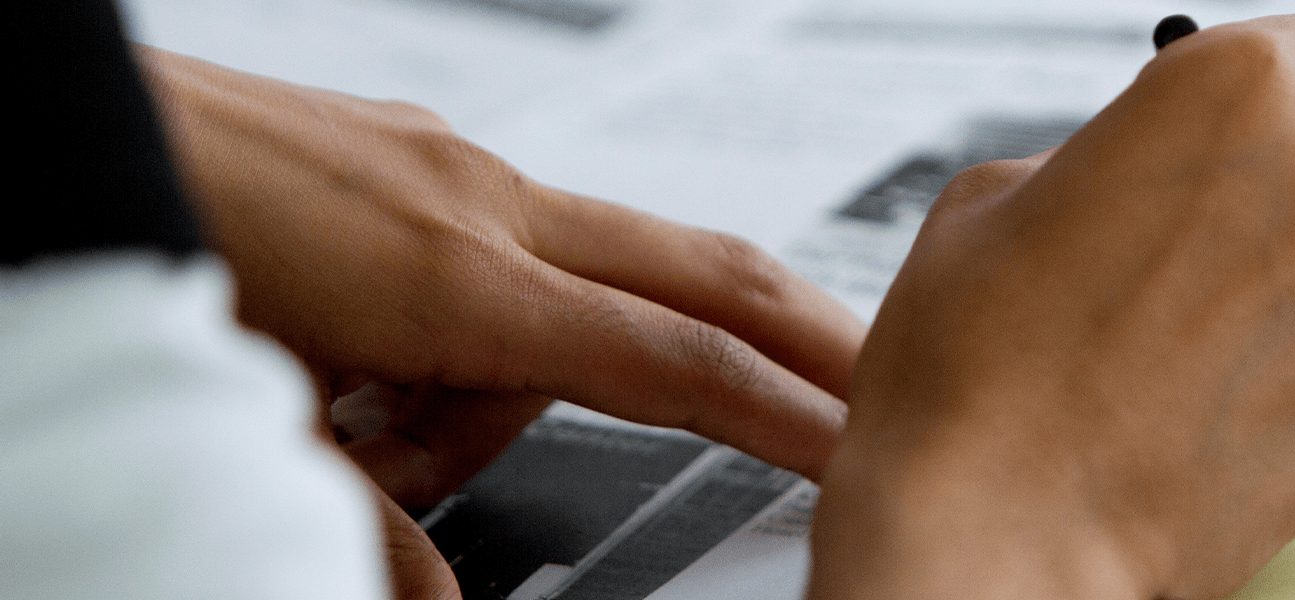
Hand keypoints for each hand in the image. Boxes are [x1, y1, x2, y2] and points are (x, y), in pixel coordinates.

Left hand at [139, 48, 865, 597]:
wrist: (64, 114)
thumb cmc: (146, 234)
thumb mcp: (253, 414)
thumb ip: (366, 521)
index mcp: (454, 276)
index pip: (669, 356)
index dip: (780, 410)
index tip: (860, 447)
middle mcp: (480, 202)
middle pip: (702, 267)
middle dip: (806, 329)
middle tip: (879, 380)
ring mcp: (452, 169)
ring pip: (581, 284)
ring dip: (537, 383)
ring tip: (383, 443)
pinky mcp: (414, 161)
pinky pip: (501, 260)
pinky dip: (474, 340)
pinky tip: (363, 381)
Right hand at [808, 13, 1294, 599]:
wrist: (995, 530)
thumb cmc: (975, 372)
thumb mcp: (995, 207)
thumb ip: (1107, 167)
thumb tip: (1145, 186)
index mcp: (1236, 94)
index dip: (1294, 100)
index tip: (1271, 133)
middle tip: (1253, 246)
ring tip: (1231, 348)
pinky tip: (1225, 415)